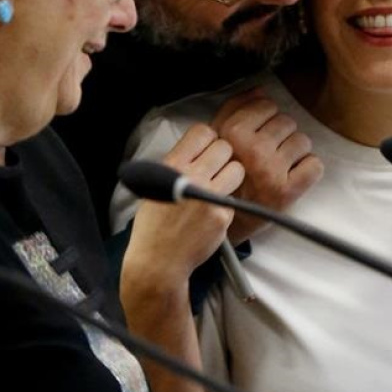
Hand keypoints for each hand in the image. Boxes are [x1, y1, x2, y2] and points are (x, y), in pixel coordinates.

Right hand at [125, 123, 244, 288]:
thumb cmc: (154, 222)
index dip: (208, 140)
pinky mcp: (223, 215)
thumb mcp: (155, 183)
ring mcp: (210, 196)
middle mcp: (192, 176)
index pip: (203, 131)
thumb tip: (201, 148)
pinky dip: (227, 203)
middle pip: (224, 147)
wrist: (158, 260)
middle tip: (215, 170)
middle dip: (222, 157)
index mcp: (172, 164)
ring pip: (238, 168)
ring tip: (220, 187)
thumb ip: (178, 163)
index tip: (206, 151)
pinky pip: (234, 197)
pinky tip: (213, 214)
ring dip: (232, 175)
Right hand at [211, 89, 322, 242]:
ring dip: (294, 151)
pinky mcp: (288, 191)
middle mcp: (253, 149)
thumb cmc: (221, 176)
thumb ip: (233, 109)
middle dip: (280, 135)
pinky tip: (291, 176)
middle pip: (286, 121)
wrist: (223, 219)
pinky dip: (307, 170)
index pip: (266, 105)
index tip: (258, 134)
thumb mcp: (216, 139)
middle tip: (268, 153)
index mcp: (231, 133)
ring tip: (279, 165)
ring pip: (302, 141)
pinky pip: (314, 166)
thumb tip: (260, 91)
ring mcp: (272, 171)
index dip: (265, 118)